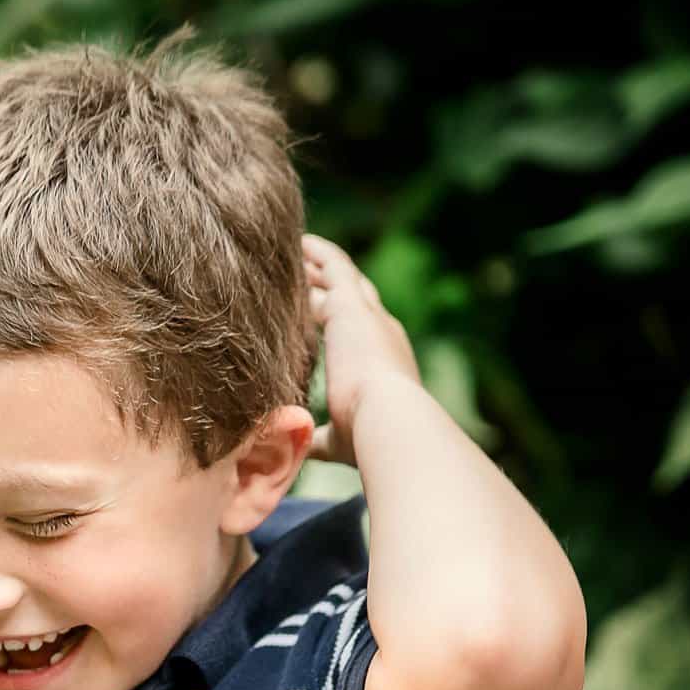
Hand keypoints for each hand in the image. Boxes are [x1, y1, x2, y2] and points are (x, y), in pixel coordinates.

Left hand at [302, 234, 421, 466]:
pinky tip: (301, 243)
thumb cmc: (368, 440)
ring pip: (344, 278)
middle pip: (356, 296)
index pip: (361, 331)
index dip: (341, 317)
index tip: (322, 308)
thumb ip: (320, 437)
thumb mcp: (340, 439)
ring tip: (299, 249)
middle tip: (309, 269)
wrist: (391, 422)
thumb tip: (298, 445)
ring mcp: (369, 317)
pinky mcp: (351, 307)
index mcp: (384, 362)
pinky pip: (335, 268)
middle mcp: (383, 332)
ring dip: (322, 265)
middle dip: (333, 283)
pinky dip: (319, 255)